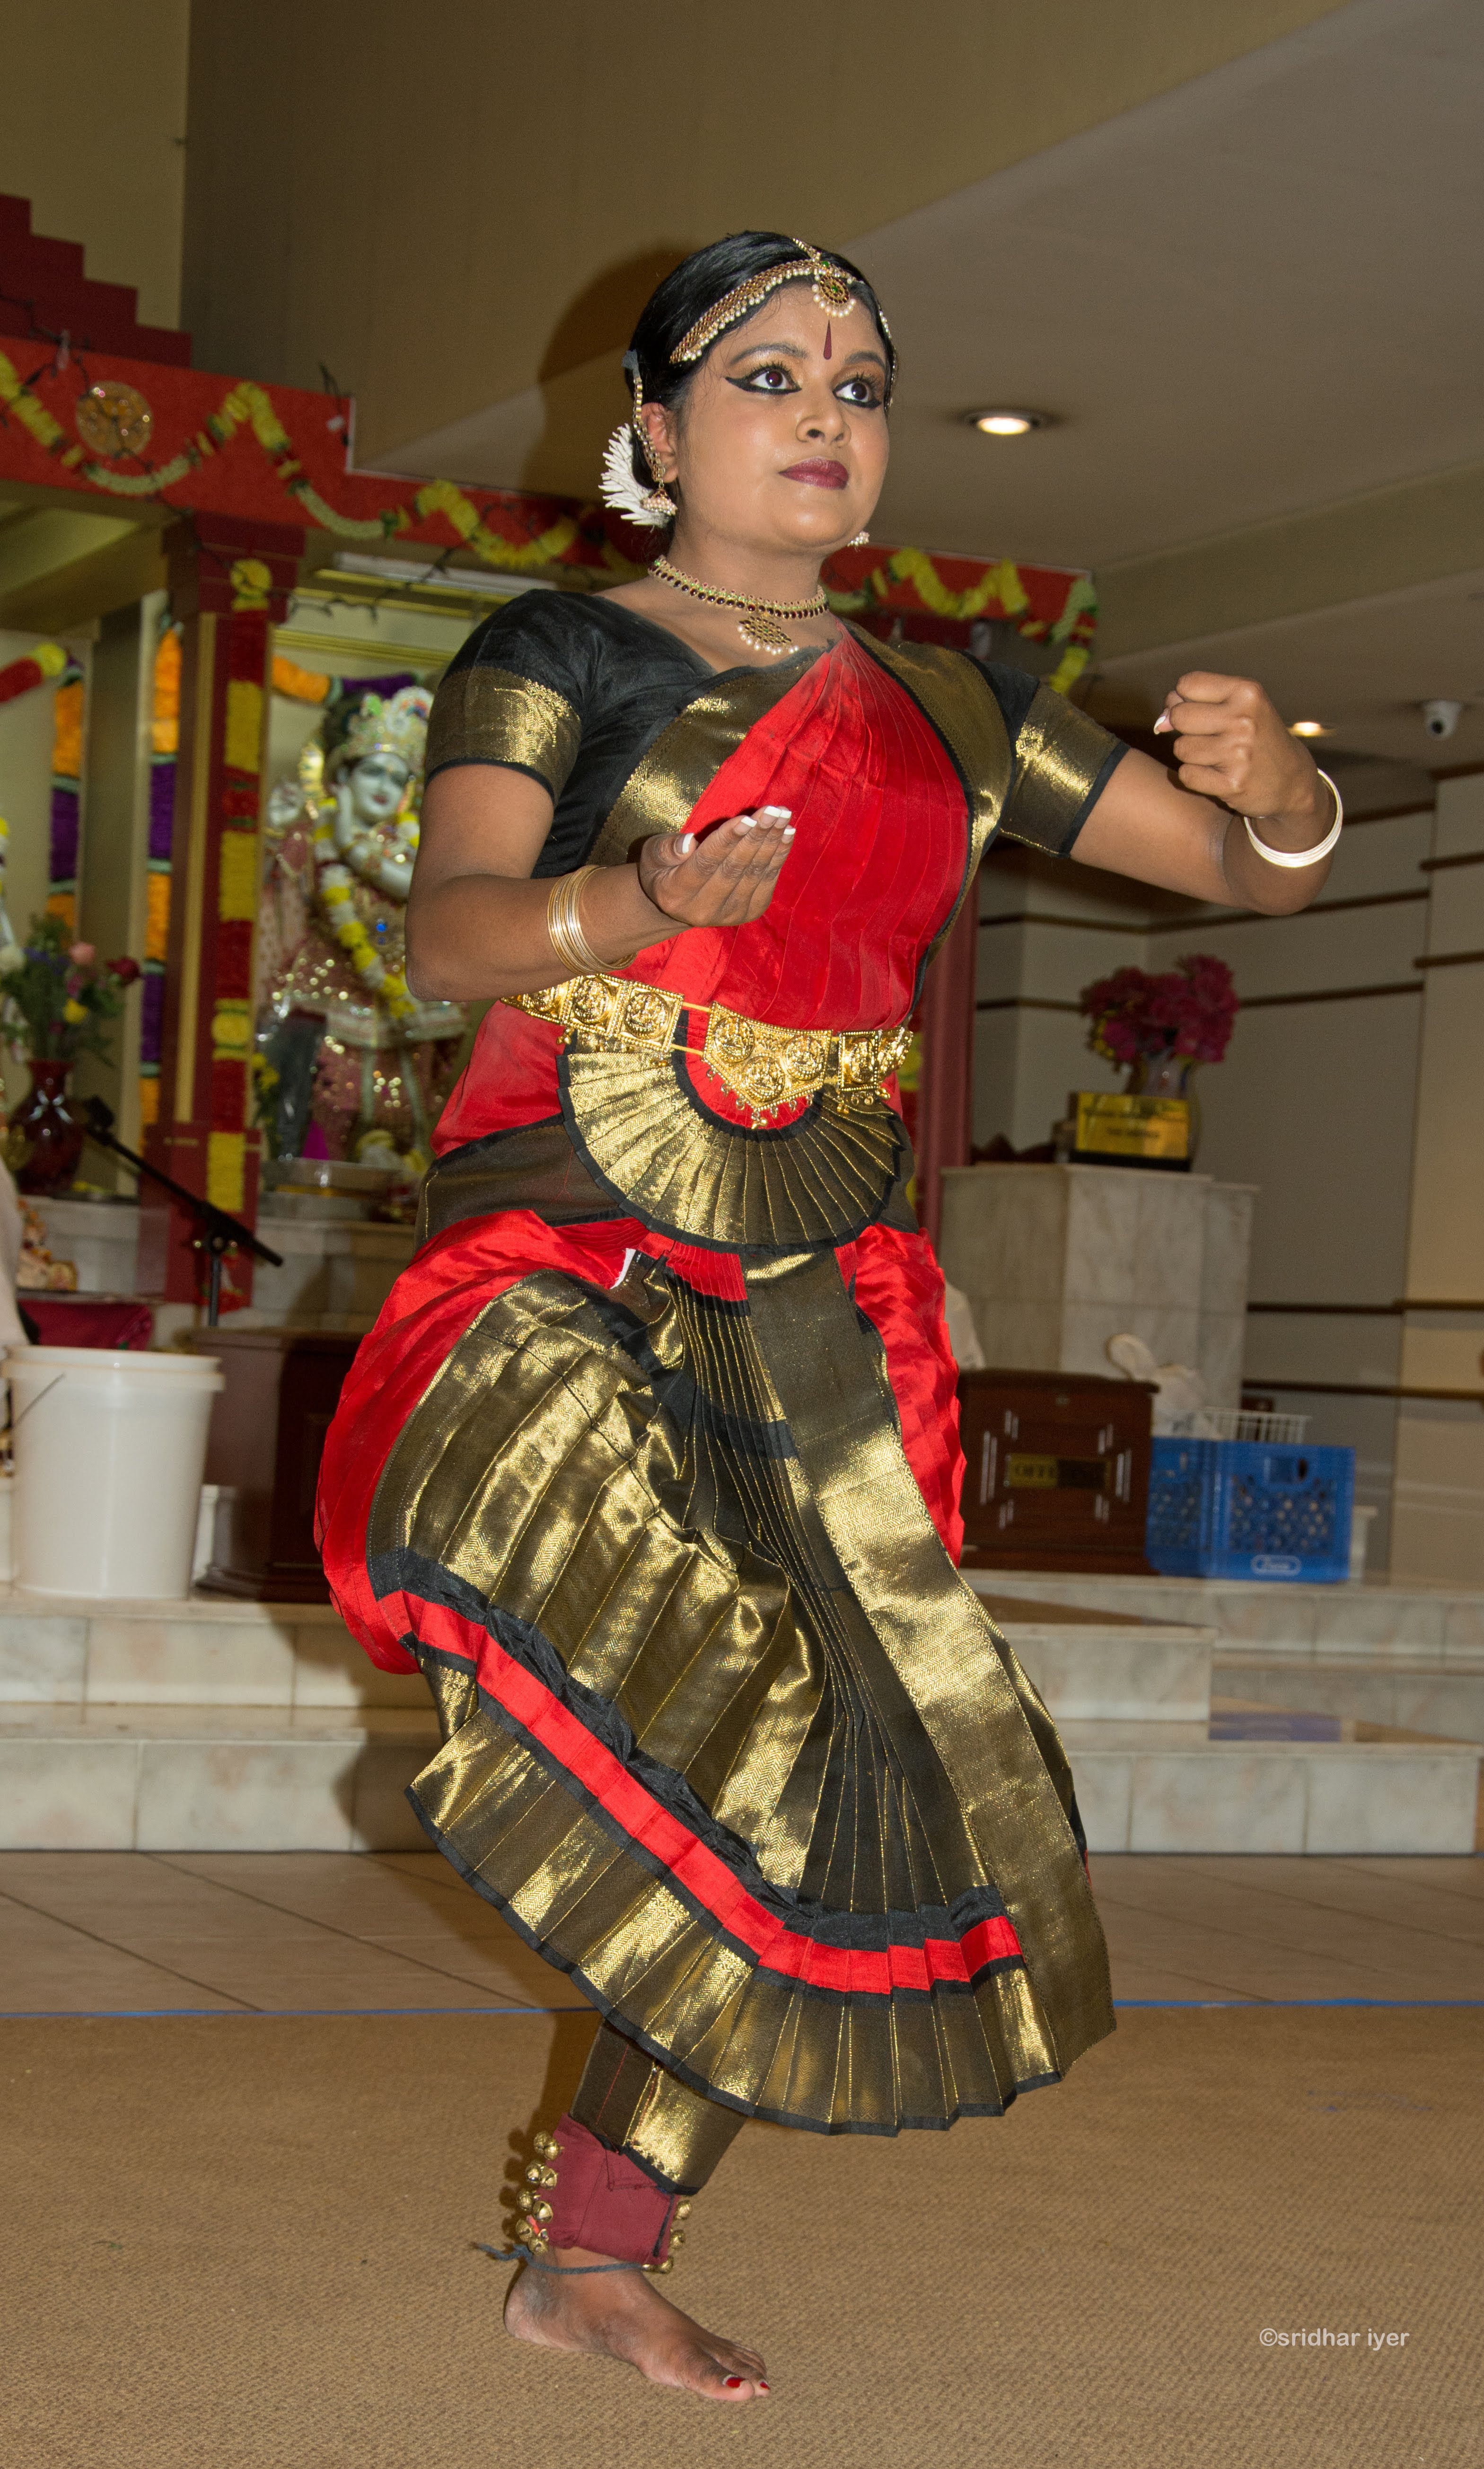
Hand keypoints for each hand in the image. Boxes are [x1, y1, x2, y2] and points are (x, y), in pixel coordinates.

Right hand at [637, 806, 794, 927]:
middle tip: (774, 810)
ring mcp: (729, 915)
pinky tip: (787, 833)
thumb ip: (666, 848)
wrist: (678, 905)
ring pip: (755, 873)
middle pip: (735, 869)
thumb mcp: (653, 854)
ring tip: (783, 815)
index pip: (706, 864)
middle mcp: (703, 910)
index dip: (728, 841)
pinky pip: (767, 880)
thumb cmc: (663, 868)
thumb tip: (689, 843)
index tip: (747, 819)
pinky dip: (779, 855)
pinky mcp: (749, 912)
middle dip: (757, 837)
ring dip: (772, 842)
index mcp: (675, 895)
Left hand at [1153, 673, 1322, 823]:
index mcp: (1247, 692)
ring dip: (1192, 755)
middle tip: (1209, 736)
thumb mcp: (1237, 708)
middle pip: (1179, 716)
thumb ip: (1194, 704)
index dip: (1185, 699)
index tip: (1202, 711)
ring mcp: (1239, 753)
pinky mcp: (1232, 783)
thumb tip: (1161, 722)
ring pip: (1181, 748)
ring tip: (1217, 756)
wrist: (1291, 781)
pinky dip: (1195, 777)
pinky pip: (1186, 775)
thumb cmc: (1255, 737)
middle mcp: (1244, 720)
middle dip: (1185, 727)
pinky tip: (1217, 775)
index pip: (1186, 684)